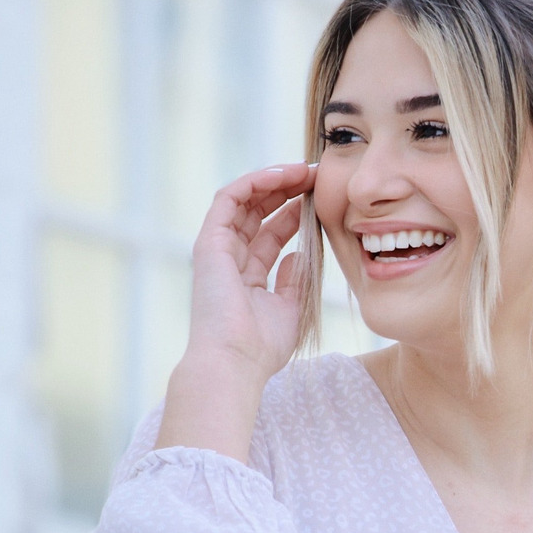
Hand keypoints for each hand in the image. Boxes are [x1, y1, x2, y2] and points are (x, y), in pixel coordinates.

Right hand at [156, 163, 317, 460]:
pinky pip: (229, 199)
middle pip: (258, 212)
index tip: (322, 198)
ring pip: (244, 200)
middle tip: (317, 175)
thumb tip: (299, 254)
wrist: (235, 362)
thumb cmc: (262, 347)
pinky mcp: (209, 243)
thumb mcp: (289, 309)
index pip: (271, 233)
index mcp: (247, 277)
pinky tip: (282, 174)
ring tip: (304, 169)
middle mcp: (230, 259)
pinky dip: (254, 182)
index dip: (296, 212)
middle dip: (287, 190)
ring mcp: (217, 250)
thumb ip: (294, 280)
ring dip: (274, 180)